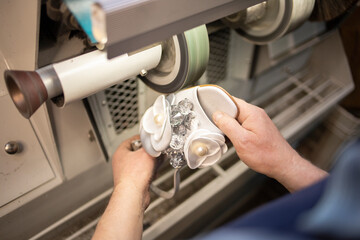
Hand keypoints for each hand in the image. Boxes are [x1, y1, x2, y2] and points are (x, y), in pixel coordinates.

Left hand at [112, 135, 155, 206]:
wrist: (133, 195)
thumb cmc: (133, 176)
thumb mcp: (147, 154)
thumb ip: (152, 147)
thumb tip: (156, 144)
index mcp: (121, 152)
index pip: (133, 140)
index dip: (144, 139)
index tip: (151, 140)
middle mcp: (122, 162)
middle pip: (139, 152)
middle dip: (150, 153)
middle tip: (156, 153)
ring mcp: (127, 172)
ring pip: (143, 163)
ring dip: (151, 163)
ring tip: (155, 164)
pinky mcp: (134, 181)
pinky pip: (144, 173)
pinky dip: (150, 172)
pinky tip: (154, 173)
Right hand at [212, 97, 326, 191]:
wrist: (283, 165)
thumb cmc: (267, 155)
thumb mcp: (242, 141)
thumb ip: (228, 125)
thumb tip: (217, 115)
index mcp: (252, 113)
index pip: (230, 100)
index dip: (218, 105)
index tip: (208, 111)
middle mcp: (255, 114)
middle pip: (232, 110)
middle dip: (222, 119)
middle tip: (217, 130)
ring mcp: (257, 122)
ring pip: (236, 119)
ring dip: (229, 127)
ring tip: (227, 138)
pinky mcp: (258, 130)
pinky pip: (242, 126)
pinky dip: (235, 132)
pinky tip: (234, 142)